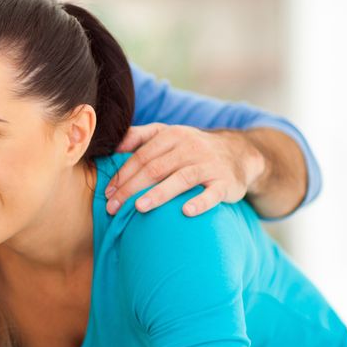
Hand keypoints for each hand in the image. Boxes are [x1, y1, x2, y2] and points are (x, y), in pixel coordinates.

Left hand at [107, 124, 264, 216]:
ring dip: (159, 194)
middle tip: (113, 208)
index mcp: (173, 135)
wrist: (239, 153)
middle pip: (156, 168)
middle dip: (131, 189)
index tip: (107, 193)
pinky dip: (200, 202)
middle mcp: (191, 147)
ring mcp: (209, 165)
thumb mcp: (168, 134)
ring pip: (181, 179)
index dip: (122, 175)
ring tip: (138, 208)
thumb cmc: (192, 148)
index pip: (141, 156)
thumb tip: (113, 145)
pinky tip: (186, 212)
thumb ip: (140, 136)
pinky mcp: (226, 183)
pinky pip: (213, 194)